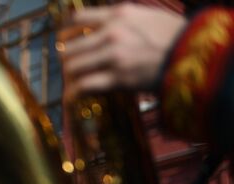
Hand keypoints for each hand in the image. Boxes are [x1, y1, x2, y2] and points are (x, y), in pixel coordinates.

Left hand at [59, 3, 185, 96]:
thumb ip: (122, 19)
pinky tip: (73, 97)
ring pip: (72, 67)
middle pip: (69, 47)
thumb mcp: (147, 15)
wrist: (194, 54)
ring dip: (70, 78)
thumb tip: (103, 26)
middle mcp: (112, 32)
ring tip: (72, 83)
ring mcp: (113, 55)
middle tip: (68, 68)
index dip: (64, 31)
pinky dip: (75, 93)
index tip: (62, 40)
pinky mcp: (117, 77)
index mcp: (118, 14)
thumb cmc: (174, 36)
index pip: (77, 18)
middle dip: (66, 60)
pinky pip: (84, 86)